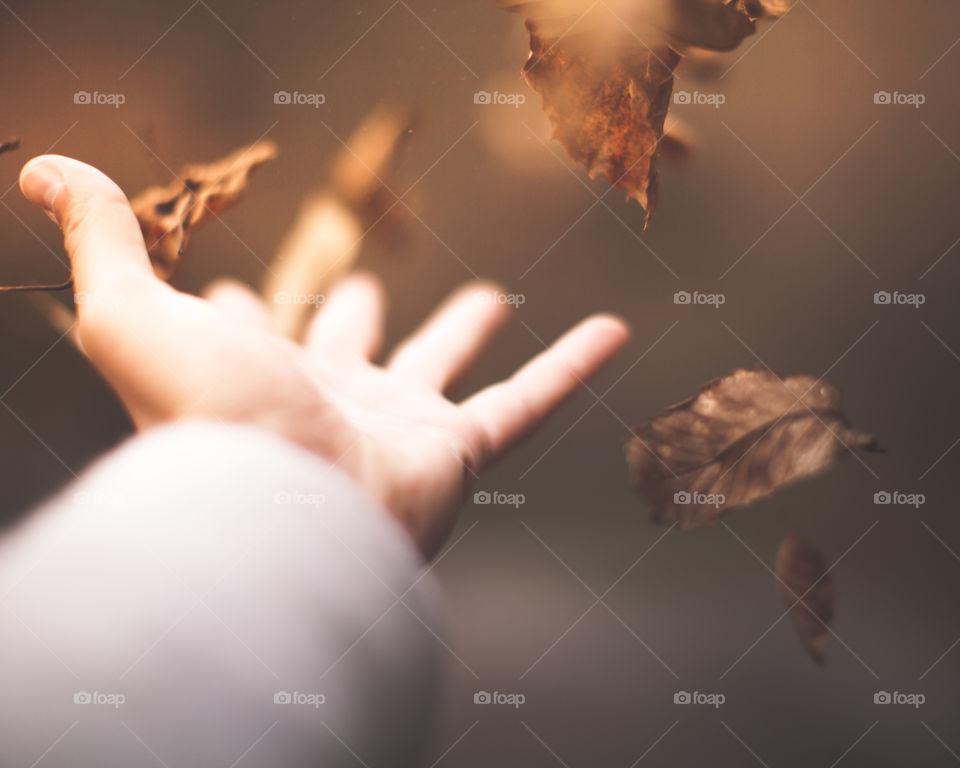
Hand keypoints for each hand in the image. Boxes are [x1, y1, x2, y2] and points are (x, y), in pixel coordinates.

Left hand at [19, 155, 629, 556]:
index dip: (237, 308)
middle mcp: (327, 401)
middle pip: (349, 348)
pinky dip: (572, 365)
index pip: (246, 331)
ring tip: (487, 300)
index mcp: (255, 373)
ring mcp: (398, 426)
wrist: (283, 516)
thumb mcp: (134, 311)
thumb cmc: (205, 420)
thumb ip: (101, 238)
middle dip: (356, 319)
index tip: (229, 291)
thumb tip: (41, 169)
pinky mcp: (459, 448)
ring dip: (466, 334)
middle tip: (366, 287)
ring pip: (446, 368)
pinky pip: (530, 400)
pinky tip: (612, 331)